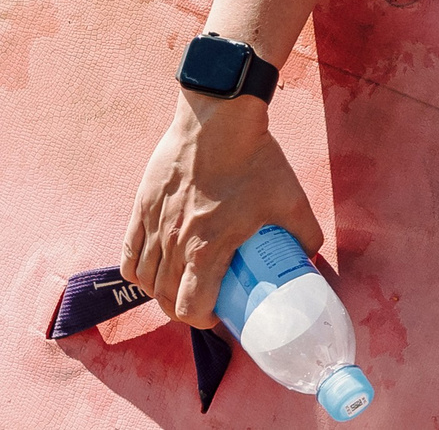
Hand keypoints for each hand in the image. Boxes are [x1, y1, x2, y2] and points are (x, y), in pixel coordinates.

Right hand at [122, 92, 324, 327]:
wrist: (218, 119)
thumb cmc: (254, 159)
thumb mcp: (291, 199)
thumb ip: (305, 233)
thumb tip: (310, 256)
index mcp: (208, 248)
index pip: (190, 307)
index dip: (202, 319)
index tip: (215, 316)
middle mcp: (174, 243)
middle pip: (164, 298)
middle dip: (181, 309)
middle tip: (200, 304)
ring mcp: (154, 225)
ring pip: (144, 278)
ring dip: (159, 292)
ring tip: (178, 288)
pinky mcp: (141, 208)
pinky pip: (128, 254)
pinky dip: (137, 269)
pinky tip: (150, 270)